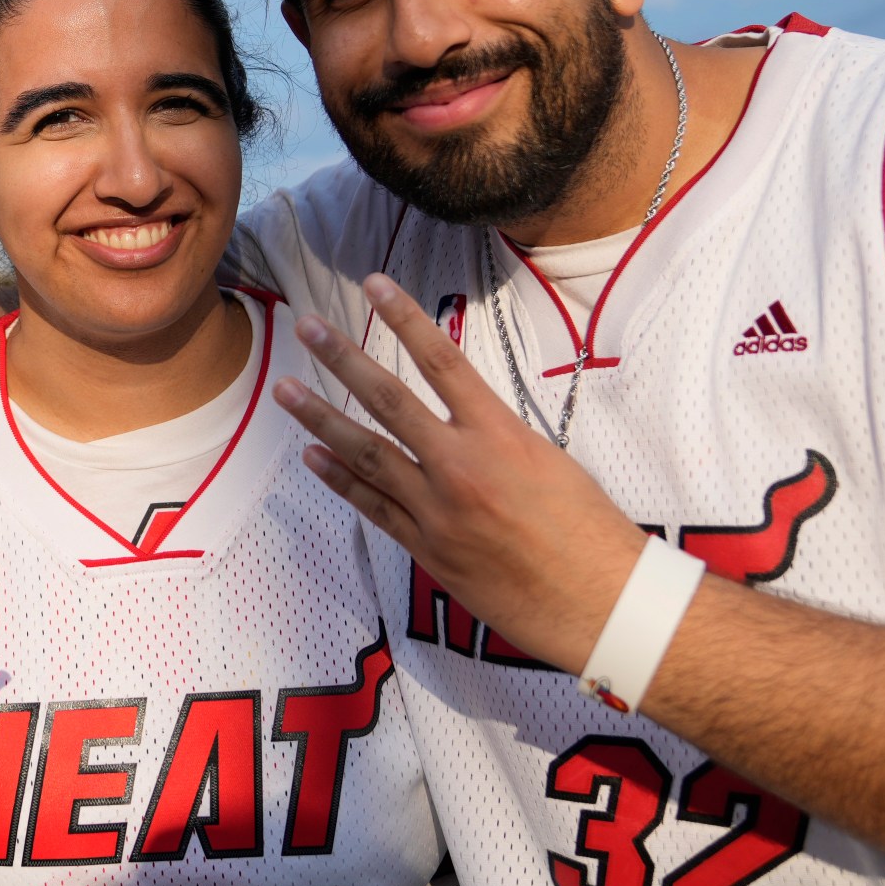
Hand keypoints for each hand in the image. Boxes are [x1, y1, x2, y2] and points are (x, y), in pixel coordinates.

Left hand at [276, 274, 648, 673]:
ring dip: (321, 419)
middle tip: (306, 328)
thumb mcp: (549, 461)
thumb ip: (498, 436)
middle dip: (343, 360)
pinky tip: (313, 456)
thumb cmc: (589, 529)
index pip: (443, 360)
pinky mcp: (427, 548)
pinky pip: (373, 507)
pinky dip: (340, 480)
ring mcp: (437, 508)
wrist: (599, 601)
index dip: (406, 319)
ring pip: (367, 453)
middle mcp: (461, 465)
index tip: (374, 284)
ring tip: (285, 390)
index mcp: (500, 434)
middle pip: (389, 401)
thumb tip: (466, 421)